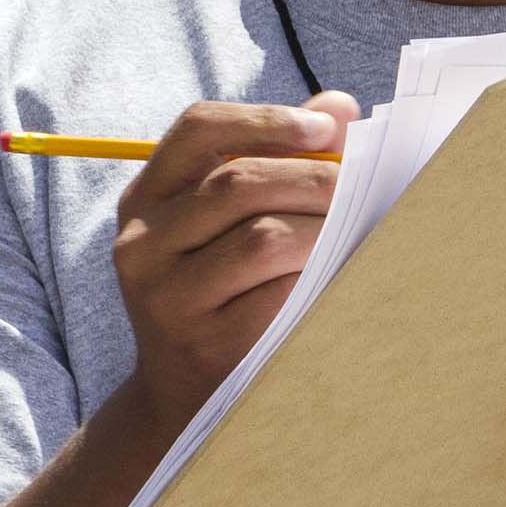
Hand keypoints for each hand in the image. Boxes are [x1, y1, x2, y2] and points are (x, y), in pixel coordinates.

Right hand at [109, 93, 356, 433]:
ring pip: (263, 237)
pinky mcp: (203, 343)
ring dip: (324, 226)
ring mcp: (166, 297)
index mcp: (144, 199)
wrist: (186, 397)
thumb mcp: (225, 225)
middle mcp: (140, 244)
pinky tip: (341, 272)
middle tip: (364, 182)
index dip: (265, 118)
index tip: (325, 127)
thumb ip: (274, 160)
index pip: (196, 130)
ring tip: (358, 225)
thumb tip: (341, 109)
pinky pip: (278, 294)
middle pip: (238, 182)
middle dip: (314, 176)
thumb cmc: (221, 293)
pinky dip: (318, 275)